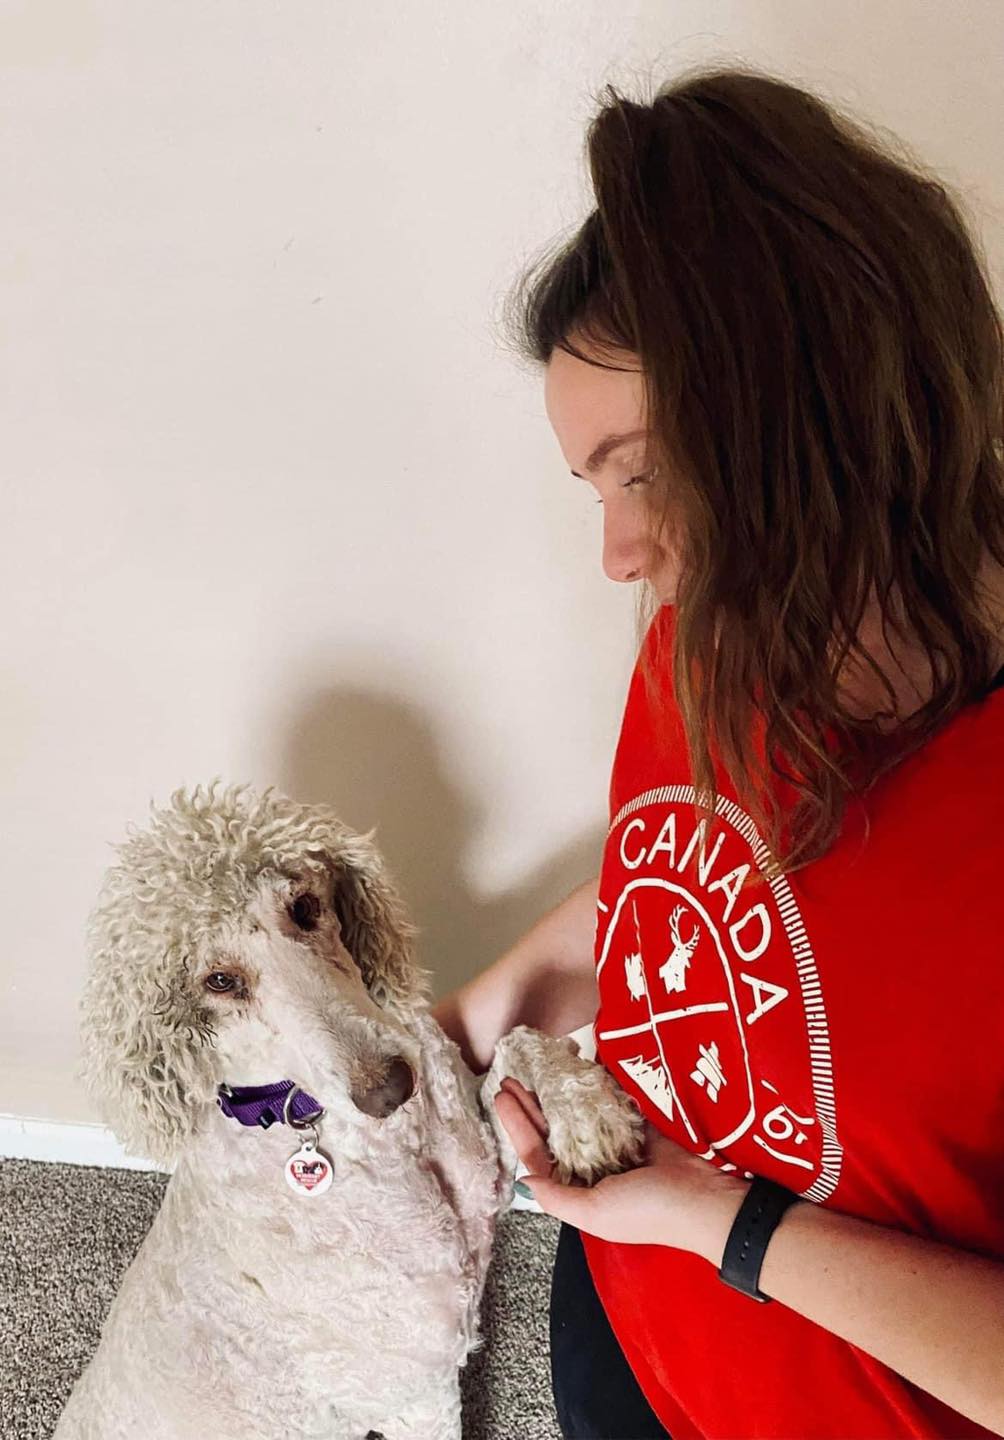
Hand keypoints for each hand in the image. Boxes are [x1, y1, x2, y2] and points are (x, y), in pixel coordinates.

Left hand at [493, 1075, 748, 1261]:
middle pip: (553, 1129)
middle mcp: (592, 1167)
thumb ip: (557, 1199)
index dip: (518, 1125)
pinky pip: (610, 1101)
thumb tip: (522, 1181)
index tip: (502, 1095)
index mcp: (579, 1190)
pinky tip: (581, 1066)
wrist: (705, 1200)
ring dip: (560, 1091)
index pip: (538, 1153)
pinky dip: (596, 1085)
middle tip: (514, 1074)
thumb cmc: (646, 1210)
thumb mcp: (595, 1213)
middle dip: (532, 1103)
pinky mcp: (639, 1126)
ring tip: (543, 1064)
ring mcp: (616, 1144)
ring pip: (578, 1113)